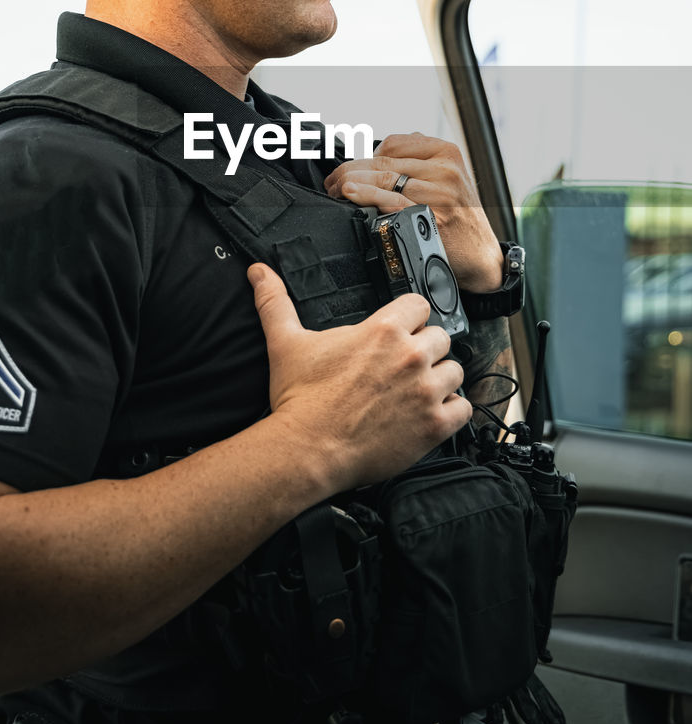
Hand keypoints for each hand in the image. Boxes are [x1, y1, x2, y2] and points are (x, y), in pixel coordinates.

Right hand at [248, 263, 471, 491]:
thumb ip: (276, 302)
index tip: (402, 330)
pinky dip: (451, 411)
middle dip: (425, 348)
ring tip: (418, 390)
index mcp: (382, 331)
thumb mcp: (285, 342)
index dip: (410, 316)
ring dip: (440, 379)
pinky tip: (431, 413)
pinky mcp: (434, 426)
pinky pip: (463, 409)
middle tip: (405, 365)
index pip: (419, 304)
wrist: (306, 450)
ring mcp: (425, 392)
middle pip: (440, 337)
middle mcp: (410, 357)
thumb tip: (259, 273)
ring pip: (455, 371)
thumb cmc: (300, 399)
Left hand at [322, 131, 502, 291]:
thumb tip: (371, 157)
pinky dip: (367, 196)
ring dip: (351, 183)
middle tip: (332, 182)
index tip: (349, 168)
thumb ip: (416, 162)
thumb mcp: (447, 177)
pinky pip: (391, 201)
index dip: (364, 155)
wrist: (480, 253)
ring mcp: (439, 193)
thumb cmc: (458, 215)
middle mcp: (444, 169)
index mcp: (446, 152)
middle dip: (350, 171)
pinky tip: (351, 194)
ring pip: (383, 179)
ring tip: (335, 189)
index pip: (393, 144)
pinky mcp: (430, 216)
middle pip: (383, 162)